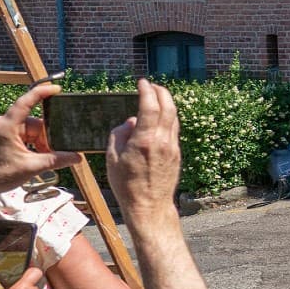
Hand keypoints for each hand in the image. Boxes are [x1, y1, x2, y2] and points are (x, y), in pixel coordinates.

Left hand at [0, 83, 83, 199]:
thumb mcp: (32, 167)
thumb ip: (56, 160)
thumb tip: (78, 157)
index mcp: (7, 126)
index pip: (25, 102)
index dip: (42, 93)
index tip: (57, 90)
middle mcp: (4, 124)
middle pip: (34, 123)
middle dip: (47, 137)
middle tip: (55, 152)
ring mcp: (3, 131)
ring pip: (31, 131)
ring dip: (41, 143)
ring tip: (45, 158)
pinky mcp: (4, 138)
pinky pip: (25, 136)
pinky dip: (34, 146)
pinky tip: (38, 157)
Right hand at [106, 80, 181, 220]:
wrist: (149, 206)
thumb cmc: (126, 185)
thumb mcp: (113, 158)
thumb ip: (119, 135)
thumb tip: (131, 121)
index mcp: (145, 140)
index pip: (150, 106)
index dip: (147, 90)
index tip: (142, 82)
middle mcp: (162, 141)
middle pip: (168, 107)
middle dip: (161, 92)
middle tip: (152, 85)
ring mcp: (172, 147)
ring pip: (174, 118)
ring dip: (166, 104)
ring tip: (156, 98)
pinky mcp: (177, 154)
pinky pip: (174, 130)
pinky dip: (168, 118)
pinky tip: (160, 119)